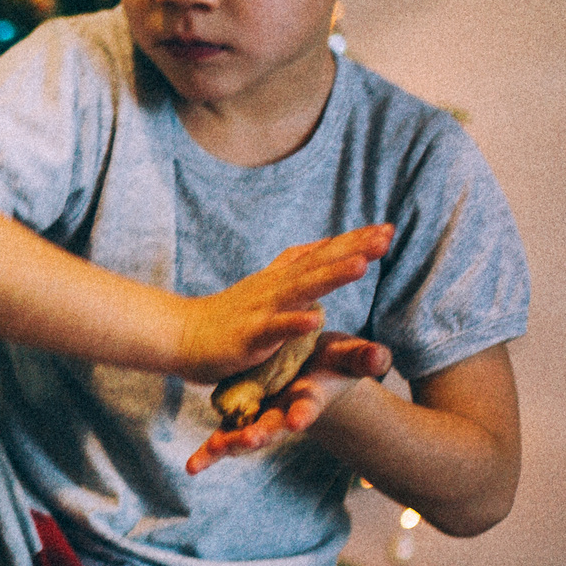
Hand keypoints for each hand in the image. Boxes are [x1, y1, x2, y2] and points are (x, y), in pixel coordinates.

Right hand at [173, 225, 391, 383]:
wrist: (178, 335)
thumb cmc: (224, 315)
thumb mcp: (263, 286)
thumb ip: (292, 265)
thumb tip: (322, 244)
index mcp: (281, 279)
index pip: (322, 254)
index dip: (354, 242)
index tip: (387, 229)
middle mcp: (274, 288)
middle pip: (319, 264)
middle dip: (354, 249)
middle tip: (386, 236)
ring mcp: (261, 310)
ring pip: (301, 290)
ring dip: (331, 276)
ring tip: (362, 265)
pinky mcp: (248, 336)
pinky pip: (274, 329)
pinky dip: (294, 323)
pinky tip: (314, 319)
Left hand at [187, 334, 393, 472]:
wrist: (310, 371)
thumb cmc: (332, 363)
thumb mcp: (348, 357)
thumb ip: (364, 358)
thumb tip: (380, 356)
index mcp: (308, 398)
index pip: (307, 406)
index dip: (304, 412)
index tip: (299, 418)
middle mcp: (283, 413)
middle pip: (272, 427)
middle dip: (262, 433)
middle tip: (250, 440)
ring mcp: (261, 418)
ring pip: (244, 435)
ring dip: (230, 444)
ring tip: (215, 451)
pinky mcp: (242, 418)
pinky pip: (223, 437)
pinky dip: (209, 453)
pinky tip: (193, 467)